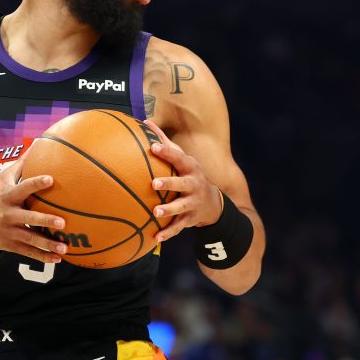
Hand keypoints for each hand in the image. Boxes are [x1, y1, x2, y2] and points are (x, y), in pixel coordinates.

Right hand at [0, 155, 67, 262]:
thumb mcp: (2, 178)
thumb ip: (21, 164)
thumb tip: (37, 144)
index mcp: (7, 196)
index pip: (23, 188)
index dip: (36, 183)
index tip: (51, 179)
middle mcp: (8, 214)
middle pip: (28, 218)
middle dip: (45, 221)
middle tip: (62, 222)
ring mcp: (8, 231)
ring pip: (30, 239)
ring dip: (48, 245)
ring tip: (65, 248)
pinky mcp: (8, 245)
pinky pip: (27, 252)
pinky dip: (42, 257)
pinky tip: (57, 259)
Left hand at [144, 120, 222, 241]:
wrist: (213, 204)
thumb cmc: (189, 175)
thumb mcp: (182, 159)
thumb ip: (165, 142)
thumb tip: (145, 121)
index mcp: (190, 168)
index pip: (178, 157)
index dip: (167, 151)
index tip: (154, 147)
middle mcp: (194, 184)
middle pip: (183, 183)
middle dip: (169, 183)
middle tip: (154, 183)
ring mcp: (193, 203)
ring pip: (181, 207)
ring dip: (169, 210)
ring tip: (155, 212)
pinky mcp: (190, 219)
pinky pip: (179, 227)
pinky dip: (168, 233)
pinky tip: (155, 237)